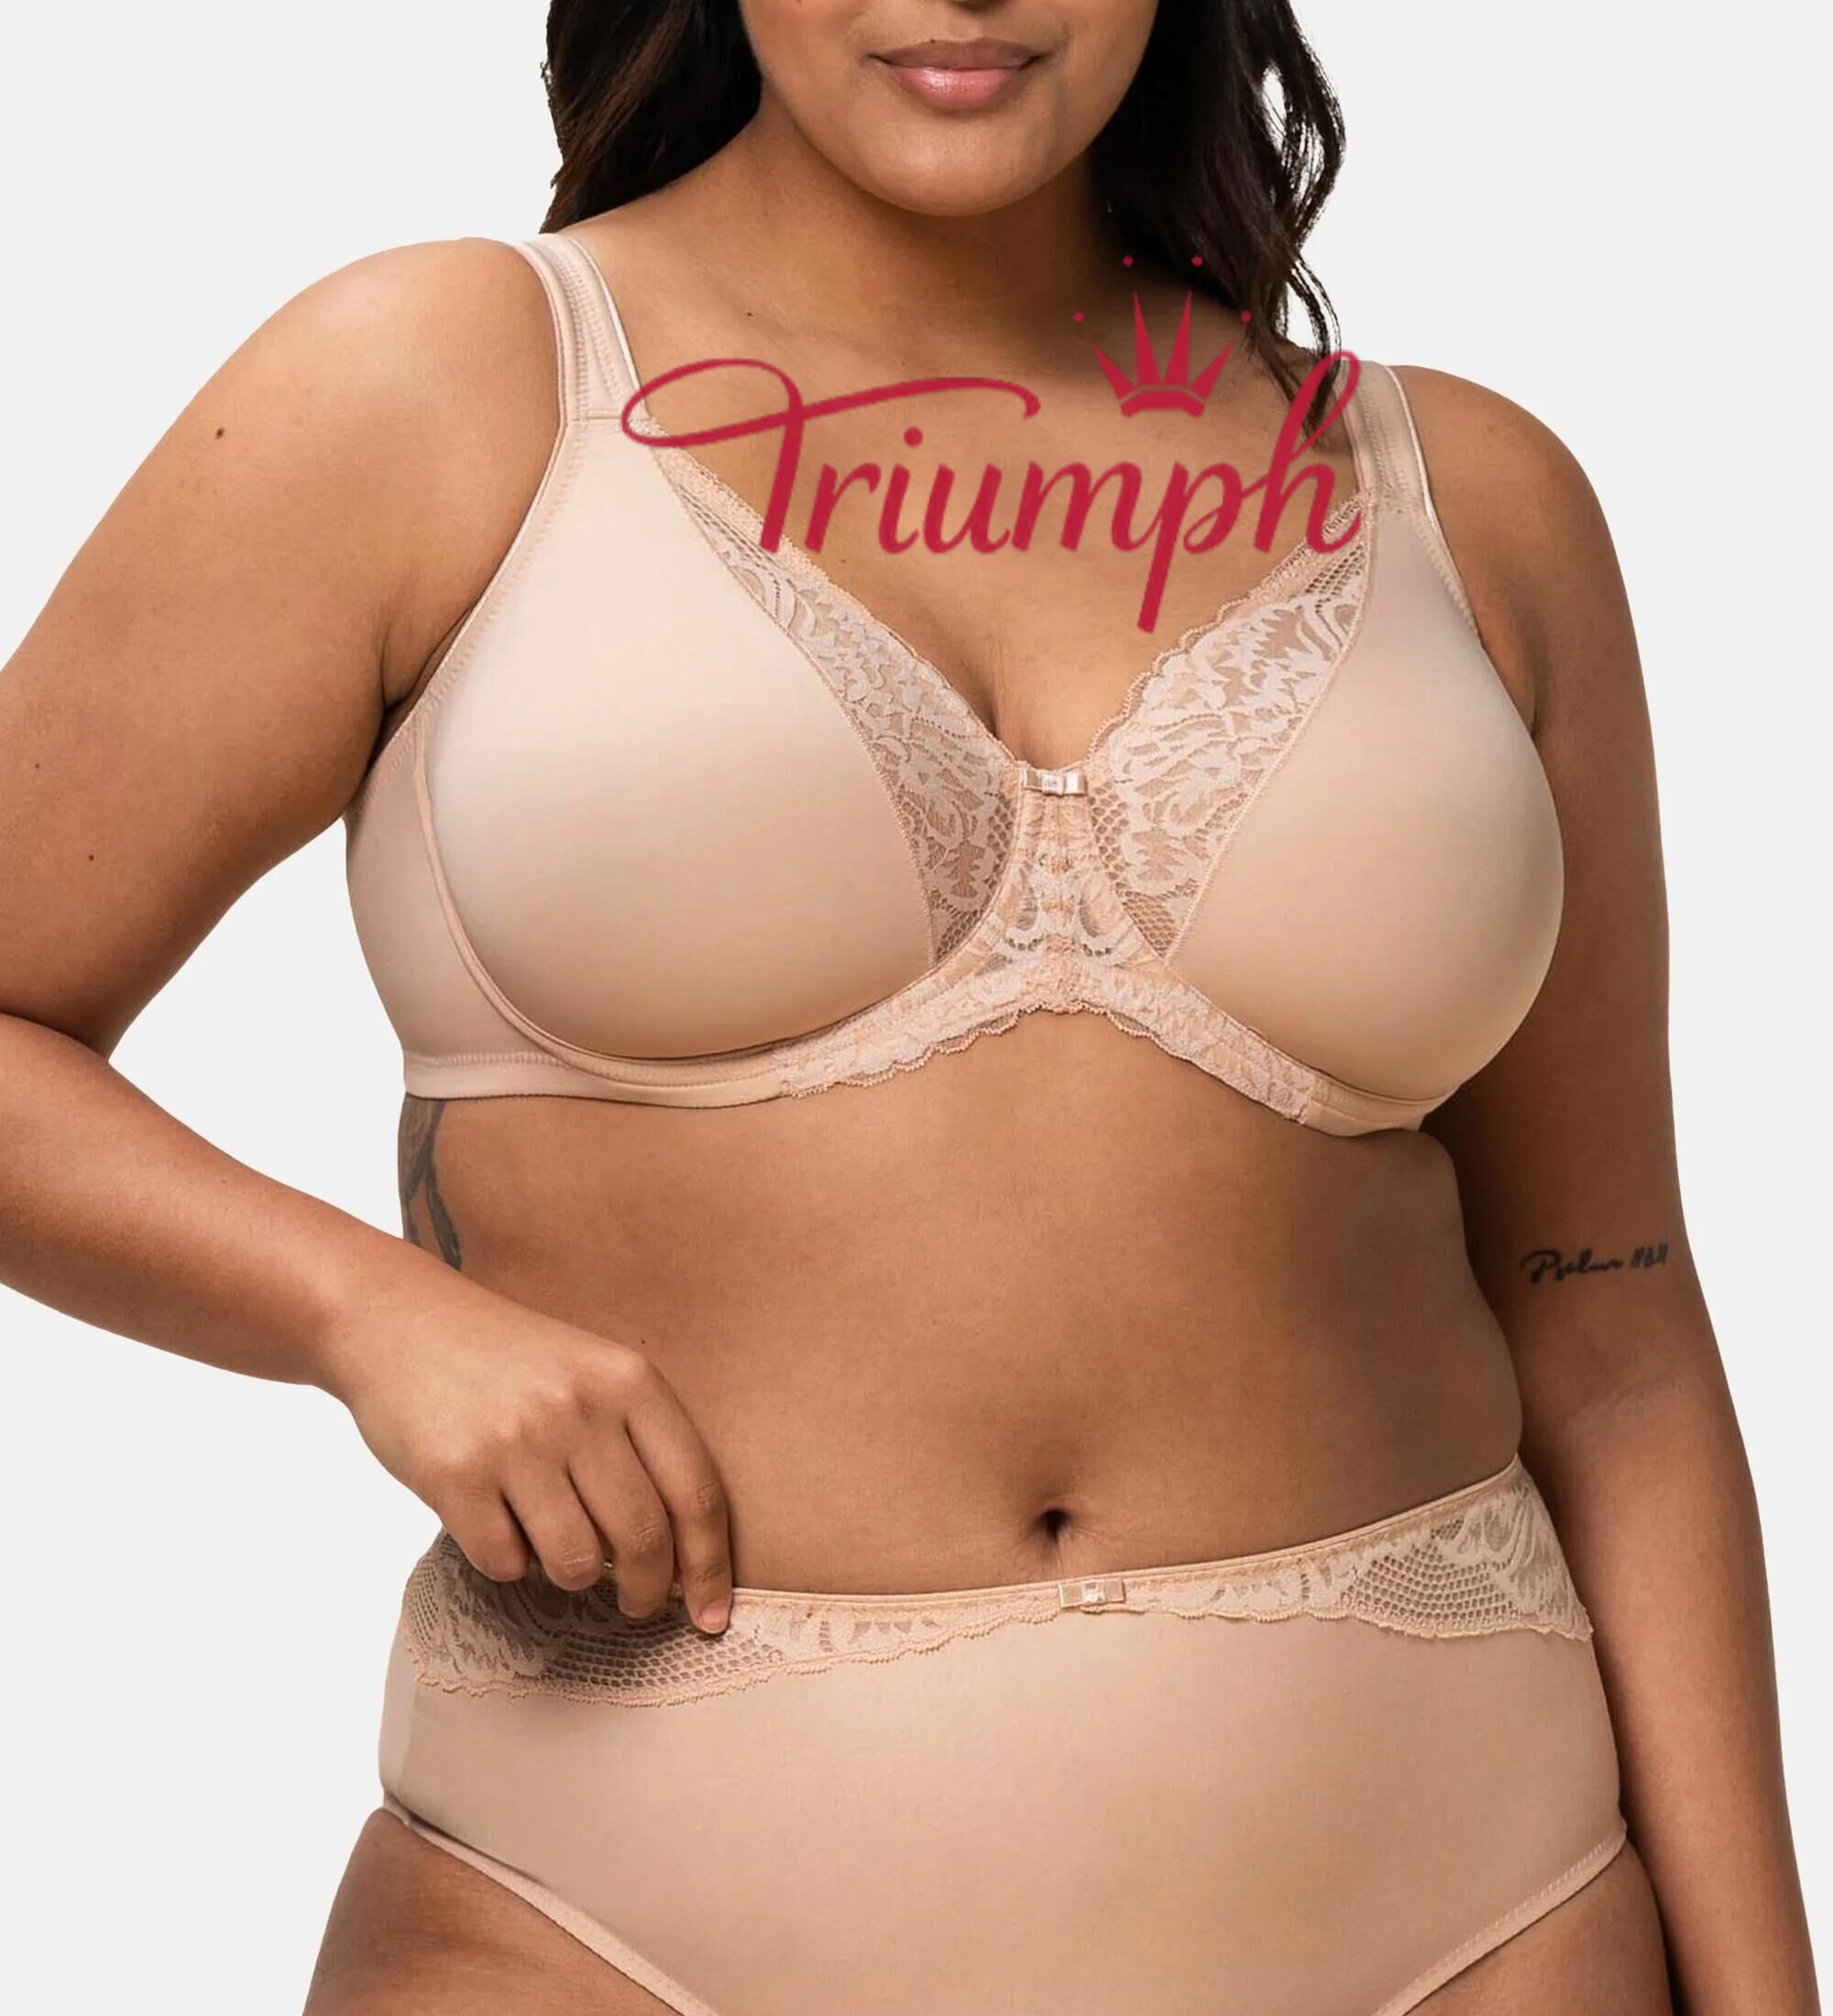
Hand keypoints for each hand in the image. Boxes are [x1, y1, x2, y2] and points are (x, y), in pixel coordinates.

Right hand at [313, 1252, 733, 1633]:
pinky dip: (505, 1559)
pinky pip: (504, 1562)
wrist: (400, 1321)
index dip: (711, 1565)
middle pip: (644, 1538)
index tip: (713, 1615)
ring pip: (575, 1563)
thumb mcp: (590, 1372)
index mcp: (628, 1380)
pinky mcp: (455, 1475)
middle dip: (647, 1591)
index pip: (696, 1490)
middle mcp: (579, 1408)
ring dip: (571, 1575)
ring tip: (551, 1542)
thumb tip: (681, 1559)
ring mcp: (516, 1442)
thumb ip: (637, 1443)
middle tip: (637, 1605)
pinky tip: (493, 1520)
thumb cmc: (509, 1362)